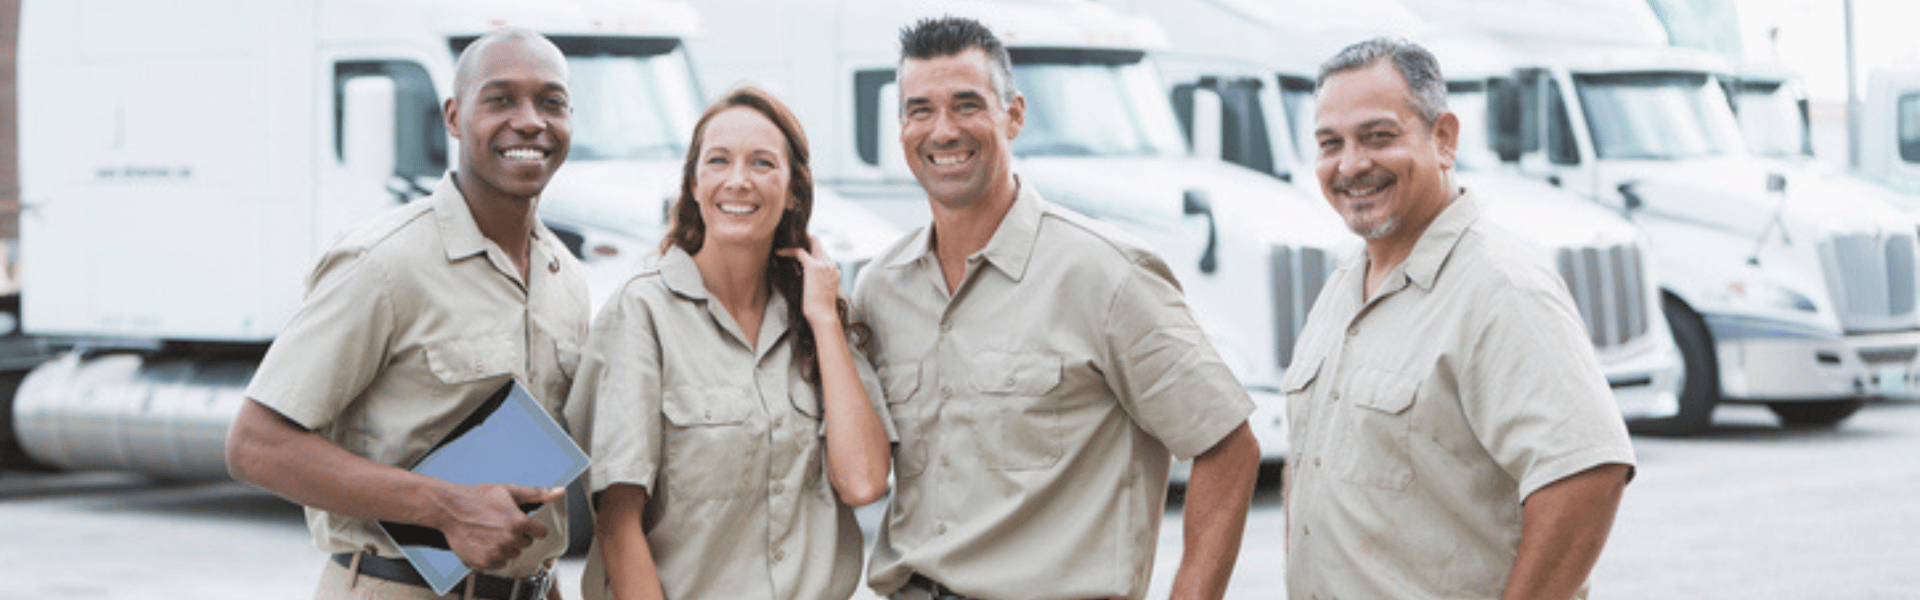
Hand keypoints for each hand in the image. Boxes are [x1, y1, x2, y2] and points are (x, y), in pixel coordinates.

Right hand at [438, 484, 563, 570]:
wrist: (450, 509)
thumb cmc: (477, 498)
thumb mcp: (509, 491)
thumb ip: (537, 493)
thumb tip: (560, 491)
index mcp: (518, 522)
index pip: (541, 532)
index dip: (532, 526)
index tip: (522, 522)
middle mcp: (509, 539)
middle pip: (526, 543)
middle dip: (518, 535)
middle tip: (501, 524)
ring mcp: (496, 552)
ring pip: (513, 554)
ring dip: (506, 546)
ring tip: (491, 532)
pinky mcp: (484, 562)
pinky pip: (499, 564)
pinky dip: (494, 556)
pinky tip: (484, 542)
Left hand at [777, 235, 842, 325]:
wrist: (824, 316)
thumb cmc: (821, 309)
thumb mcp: (823, 291)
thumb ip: (818, 280)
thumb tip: (806, 278)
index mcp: (834, 269)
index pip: (822, 250)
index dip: (810, 246)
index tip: (798, 246)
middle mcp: (831, 264)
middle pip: (817, 242)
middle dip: (804, 239)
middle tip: (789, 239)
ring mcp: (824, 264)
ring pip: (810, 243)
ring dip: (796, 243)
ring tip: (784, 244)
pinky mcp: (814, 267)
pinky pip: (799, 252)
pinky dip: (788, 251)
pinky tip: (779, 252)